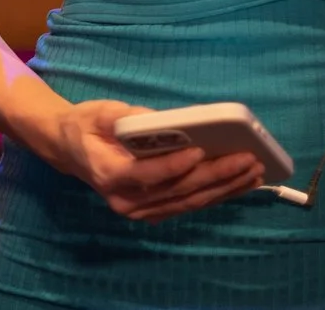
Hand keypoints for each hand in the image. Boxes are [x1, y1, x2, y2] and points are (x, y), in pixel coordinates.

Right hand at [39, 100, 264, 221]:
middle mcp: (125, 201)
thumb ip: (128, 117)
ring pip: (188, 202)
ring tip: (254, 172)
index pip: (146, 174)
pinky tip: (241, 183)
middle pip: (177, 191)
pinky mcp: (153, 211)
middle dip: (216, 175)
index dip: (174, 165)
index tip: (201, 150)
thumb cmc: (86, 125)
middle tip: (248, 159)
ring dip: (225, 188)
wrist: (70, 149)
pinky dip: (217, 194)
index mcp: (109, 175)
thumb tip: (163, 121)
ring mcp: (140, 211)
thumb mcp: (100, 112)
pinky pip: (188, 204)